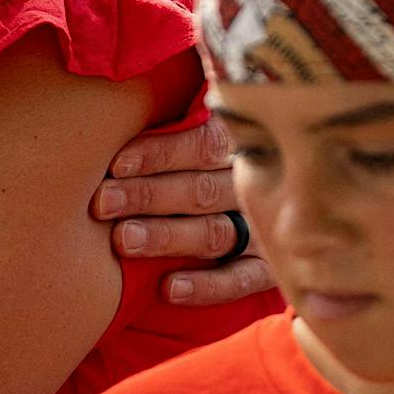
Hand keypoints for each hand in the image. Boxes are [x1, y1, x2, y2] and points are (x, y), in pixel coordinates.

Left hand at [92, 118, 275, 305]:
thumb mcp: (205, 130)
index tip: (116, 164)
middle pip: (199, 190)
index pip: (200, 145)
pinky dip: (207, 286)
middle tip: (103, 203)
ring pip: (213, 233)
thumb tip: (118, 106)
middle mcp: (253, 185)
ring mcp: (264, 228)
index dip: (158, 154)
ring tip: (124, 240)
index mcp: (239, 144)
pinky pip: (241, 279)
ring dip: (166, 237)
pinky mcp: (270, 267)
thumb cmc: (206, 161)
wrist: (289, 202)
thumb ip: (176, 121)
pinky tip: (169, 288)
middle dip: (147, 196)